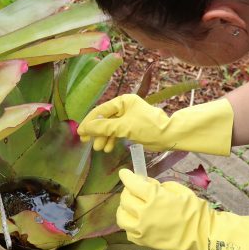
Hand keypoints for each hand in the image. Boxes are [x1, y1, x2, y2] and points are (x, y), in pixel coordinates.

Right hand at [77, 94, 233, 154]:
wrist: (169, 135)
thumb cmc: (148, 127)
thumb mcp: (123, 127)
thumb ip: (103, 128)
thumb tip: (84, 128)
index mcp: (122, 101)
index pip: (100, 111)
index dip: (89, 122)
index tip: (80, 132)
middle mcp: (124, 107)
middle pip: (104, 119)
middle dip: (96, 131)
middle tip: (85, 142)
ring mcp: (128, 118)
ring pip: (110, 128)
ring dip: (103, 138)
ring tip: (98, 148)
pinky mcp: (131, 128)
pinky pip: (117, 133)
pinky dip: (111, 140)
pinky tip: (107, 148)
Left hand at [116, 169, 248, 249]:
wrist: (211, 238)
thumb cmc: (199, 211)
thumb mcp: (181, 192)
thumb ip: (161, 186)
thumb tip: (144, 178)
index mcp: (156, 198)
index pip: (132, 182)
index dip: (129, 175)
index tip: (128, 171)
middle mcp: (147, 214)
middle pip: (125, 199)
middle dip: (129, 192)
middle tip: (135, 187)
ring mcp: (146, 230)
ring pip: (125, 215)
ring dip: (128, 207)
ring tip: (138, 203)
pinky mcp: (148, 241)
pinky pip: (132, 229)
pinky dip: (133, 222)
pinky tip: (141, 218)